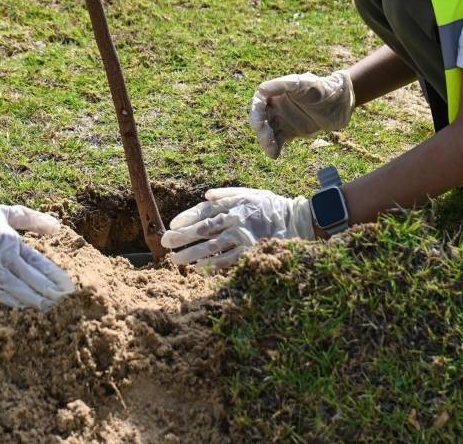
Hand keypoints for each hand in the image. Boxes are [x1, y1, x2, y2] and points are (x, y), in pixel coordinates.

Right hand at [0, 196, 74, 309]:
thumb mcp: (5, 213)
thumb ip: (32, 219)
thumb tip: (57, 226)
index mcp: (12, 243)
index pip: (39, 263)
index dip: (54, 276)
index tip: (69, 287)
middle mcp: (2, 257)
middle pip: (30, 278)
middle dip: (49, 292)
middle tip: (66, 304)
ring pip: (15, 287)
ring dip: (32, 300)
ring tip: (50, 310)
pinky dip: (8, 302)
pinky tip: (22, 310)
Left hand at [161, 187, 314, 269]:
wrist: (297, 220)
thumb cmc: (270, 206)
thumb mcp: (250, 193)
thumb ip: (227, 194)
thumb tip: (206, 195)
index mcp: (233, 204)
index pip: (204, 210)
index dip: (186, 218)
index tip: (172, 225)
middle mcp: (235, 219)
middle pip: (203, 229)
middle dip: (182, 236)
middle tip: (166, 243)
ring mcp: (243, 236)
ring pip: (211, 246)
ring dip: (191, 253)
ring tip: (176, 259)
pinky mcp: (250, 250)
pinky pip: (227, 259)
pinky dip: (212, 264)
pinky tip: (198, 268)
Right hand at [249, 70, 354, 158]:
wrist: (341, 104)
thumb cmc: (323, 89)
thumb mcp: (305, 84)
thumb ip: (283, 85)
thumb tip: (261, 90)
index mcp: (277, 92)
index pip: (259, 102)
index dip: (255, 113)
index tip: (258, 124)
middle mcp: (277, 105)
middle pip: (260, 118)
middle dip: (261, 130)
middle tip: (267, 138)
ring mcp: (283, 119)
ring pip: (267, 131)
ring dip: (266, 141)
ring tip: (271, 150)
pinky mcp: (290, 132)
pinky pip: (277, 141)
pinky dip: (274, 148)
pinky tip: (275, 155)